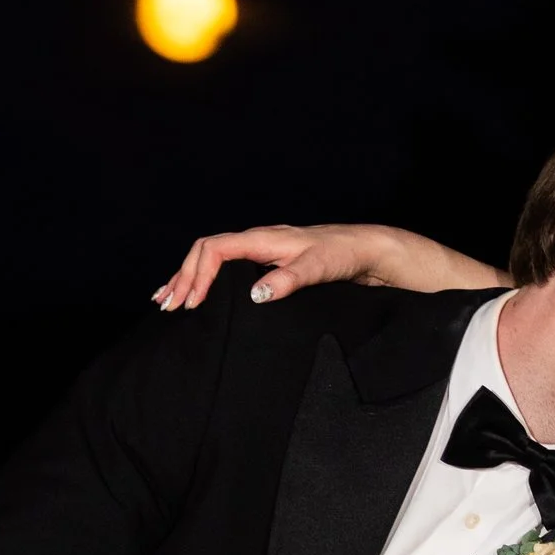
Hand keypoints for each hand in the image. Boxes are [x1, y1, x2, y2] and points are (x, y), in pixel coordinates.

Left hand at [152, 223, 506, 312]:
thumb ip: (264, 291)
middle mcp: (271, 240)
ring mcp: (294, 244)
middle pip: (213, 245)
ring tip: (190, 300)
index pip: (210, 250)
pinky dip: (280, 278)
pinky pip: (300, 264)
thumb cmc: (335, 273)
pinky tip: (264, 294)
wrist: (383, 254)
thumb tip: (233, 315)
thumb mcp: (292, 286)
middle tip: (171, 306)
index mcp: (261, 247)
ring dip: (209, 270)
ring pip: (238, 245)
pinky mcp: (323, 255)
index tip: (170, 305)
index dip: (186, 275)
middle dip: (186, 275)